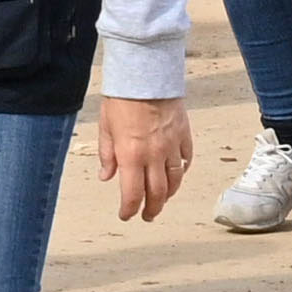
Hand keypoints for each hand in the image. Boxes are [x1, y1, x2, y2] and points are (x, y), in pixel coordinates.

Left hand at [97, 95, 192, 220]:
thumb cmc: (121, 99)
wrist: (146, 75)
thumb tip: (106, 176)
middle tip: (147, 216)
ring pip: (175, 181)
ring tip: (161, 201)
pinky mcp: (184, 136)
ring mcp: (171, 147)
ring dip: (168, 195)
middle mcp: (153, 156)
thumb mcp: (105, 127)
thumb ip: (106, 154)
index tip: (126, 215)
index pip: (132, 193)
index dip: (129, 209)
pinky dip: (181, 172)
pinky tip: (176, 176)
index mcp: (130, 155)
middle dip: (151, 209)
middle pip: (157, 193)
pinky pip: (185, 161)